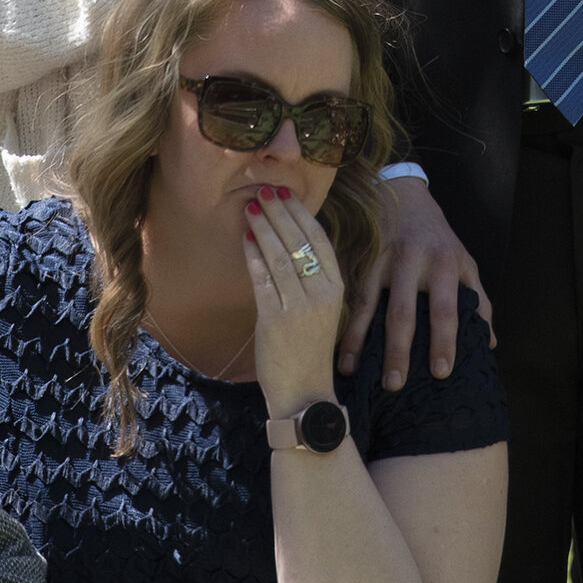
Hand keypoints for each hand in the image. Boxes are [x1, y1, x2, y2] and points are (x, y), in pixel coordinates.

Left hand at [243, 185, 345, 416]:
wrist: (304, 393)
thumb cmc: (309, 348)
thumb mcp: (321, 308)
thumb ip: (310, 276)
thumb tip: (289, 237)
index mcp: (336, 287)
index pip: (318, 238)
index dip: (300, 212)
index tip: (285, 192)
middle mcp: (321, 293)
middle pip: (298, 241)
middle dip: (279, 212)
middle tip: (263, 190)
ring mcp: (298, 307)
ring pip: (278, 255)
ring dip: (262, 227)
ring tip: (250, 207)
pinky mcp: (275, 320)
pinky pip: (262, 279)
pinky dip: (252, 255)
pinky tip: (245, 239)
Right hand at [335, 178, 493, 392]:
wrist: (404, 193)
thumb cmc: (439, 238)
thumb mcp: (464, 262)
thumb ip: (478, 300)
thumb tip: (489, 343)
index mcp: (443, 264)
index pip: (445, 309)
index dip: (444, 341)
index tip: (441, 373)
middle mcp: (412, 261)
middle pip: (403, 312)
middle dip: (398, 351)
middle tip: (394, 384)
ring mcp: (382, 260)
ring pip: (369, 304)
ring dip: (359, 340)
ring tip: (351, 372)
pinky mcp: (361, 259)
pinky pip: (351, 295)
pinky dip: (344, 322)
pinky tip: (338, 348)